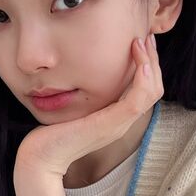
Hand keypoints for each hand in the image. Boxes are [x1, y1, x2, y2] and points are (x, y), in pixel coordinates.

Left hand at [15, 32, 163, 178]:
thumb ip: (82, 93)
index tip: (139, 41)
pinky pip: (138, 99)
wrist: (40, 159)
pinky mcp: (110, 124)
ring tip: (141, 42)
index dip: (148, 64)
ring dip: (150, 63)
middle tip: (146, 36)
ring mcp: (119, 124)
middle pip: (154, 88)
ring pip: (152, 91)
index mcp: (116, 117)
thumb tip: (79, 70)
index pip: (146, 89)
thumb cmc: (50, 133)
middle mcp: (122, 121)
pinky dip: (143, 77)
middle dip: (153, 59)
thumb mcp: (72, 108)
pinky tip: (137, 59)